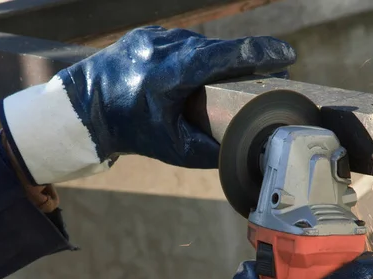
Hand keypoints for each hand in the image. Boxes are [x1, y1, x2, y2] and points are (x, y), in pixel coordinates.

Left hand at [0, 26, 295, 183]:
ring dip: (216, 59)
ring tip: (224, 79)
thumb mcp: (171, 148)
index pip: (228, 55)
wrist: (85, 110)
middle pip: (218, 49)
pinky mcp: (146, 34)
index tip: (287, 56)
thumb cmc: (128, 130)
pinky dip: (193, 56)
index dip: (262, 54)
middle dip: (245, 61)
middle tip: (266, 75)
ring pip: (200, 44)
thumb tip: (241, 149)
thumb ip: (209, 151)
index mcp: (173, 72)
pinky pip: (180, 42)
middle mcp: (164, 47)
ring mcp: (154, 37)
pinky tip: (194, 72)